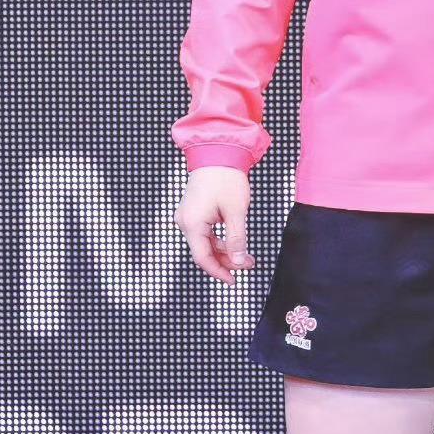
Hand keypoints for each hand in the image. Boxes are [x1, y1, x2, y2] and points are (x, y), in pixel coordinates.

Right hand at [175, 167, 255, 286]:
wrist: (218, 152)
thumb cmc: (226, 178)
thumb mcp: (236, 211)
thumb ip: (237, 239)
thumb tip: (238, 262)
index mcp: (192, 223)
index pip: (203, 257)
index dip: (218, 272)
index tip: (233, 281)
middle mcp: (185, 221)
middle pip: (204, 251)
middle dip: (226, 261)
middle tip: (249, 264)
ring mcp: (187, 216)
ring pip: (205, 243)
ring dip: (225, 251)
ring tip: (247, 255)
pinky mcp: (193, 211)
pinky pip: (205, 233)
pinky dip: (220, 240)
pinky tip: (235, 243)